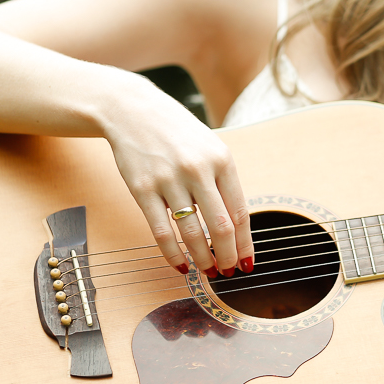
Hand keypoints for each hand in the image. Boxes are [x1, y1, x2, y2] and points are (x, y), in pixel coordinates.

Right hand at [103, 74, 252, 276]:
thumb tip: (237, 227)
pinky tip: (180, 265)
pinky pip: (161, 231)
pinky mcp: (143, 189)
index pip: (240, 212)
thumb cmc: (179, 134)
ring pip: (191, 233)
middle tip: (229, 271)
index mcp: (222, 161)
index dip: (246, 243)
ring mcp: (169, 180)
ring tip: (207, 271)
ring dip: (202, 259)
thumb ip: (224, 183)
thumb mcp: (211, 149)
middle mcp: (199, 171)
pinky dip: (173, 254)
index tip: (248, 262)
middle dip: (228, 256)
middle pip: (220, 227)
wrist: (134, 111)